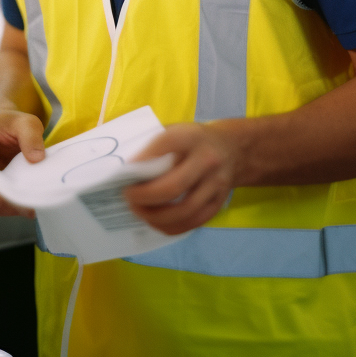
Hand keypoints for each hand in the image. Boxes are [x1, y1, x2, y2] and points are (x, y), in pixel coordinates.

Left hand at [124, 123, 239, 234]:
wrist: (232, 148)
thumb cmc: (193, 140)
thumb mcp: (177, 130)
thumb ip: (156, 145)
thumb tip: (126, 168)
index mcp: (192, 136)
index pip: (164, 146)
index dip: (142, 161)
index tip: (124, 172)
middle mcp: (207, 160)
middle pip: (173, 187)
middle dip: (144, 197)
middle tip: (128, 197)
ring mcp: (216, 184)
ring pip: (183, 211)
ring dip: (155, 216)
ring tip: (139, 211)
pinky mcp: (219, 204)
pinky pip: (193, 222)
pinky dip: (170, 226)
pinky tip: (156, 221)